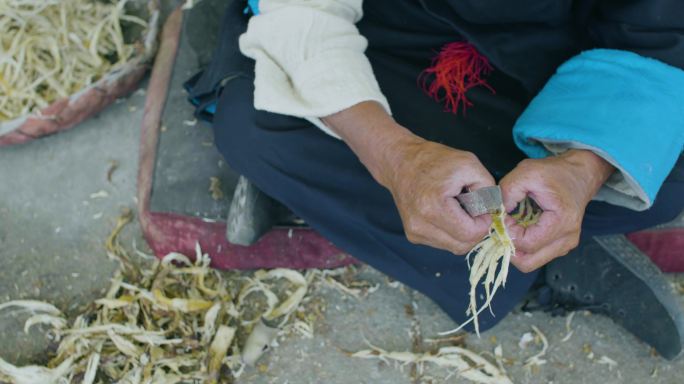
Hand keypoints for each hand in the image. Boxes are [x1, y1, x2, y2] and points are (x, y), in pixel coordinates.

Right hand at [379, 136, 495, 253]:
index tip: (484, 208)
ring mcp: (415, 233)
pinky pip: (443, 243)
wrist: (400, 162)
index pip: (470, 233)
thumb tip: (493, 213)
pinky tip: (449, 215)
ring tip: (460, 210)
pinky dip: (452, 232)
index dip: (484, 223)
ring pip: (454, 247)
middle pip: (462, 245)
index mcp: (433, 207)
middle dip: (475, 230)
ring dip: (464, 233)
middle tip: (475, 210)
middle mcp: (420, 225)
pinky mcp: (413, 236)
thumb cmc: (435, 160)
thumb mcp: (469, 164)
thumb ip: (488, 189)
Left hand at [500, 150, 613, 271]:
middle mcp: (566, 239)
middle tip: (504, 226)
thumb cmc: (554, 172)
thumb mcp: (526, 172)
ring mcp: (565, 245)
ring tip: (512, 226)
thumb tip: (496, 213)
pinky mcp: (560, 246)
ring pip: (530, 262)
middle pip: (528, 262)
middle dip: (509, 246)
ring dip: (515, 248)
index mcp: (561, 222)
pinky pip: (536, 255)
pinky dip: (523, 246)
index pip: (526, 244)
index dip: (508, 233)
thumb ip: (507, 191)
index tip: (503, 217)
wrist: (579, 174)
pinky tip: (520, 228)